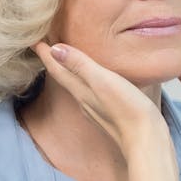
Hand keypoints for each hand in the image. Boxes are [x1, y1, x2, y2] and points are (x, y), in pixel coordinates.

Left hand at [33, 42, 166, 154]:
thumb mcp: (103, 81)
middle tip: (46, 45)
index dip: (44, 53)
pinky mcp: (110, 114)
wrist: (146, 141)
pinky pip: (91, 93)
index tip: (33, 39)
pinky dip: (86, 82)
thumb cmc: (128, 110)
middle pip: (63, 77)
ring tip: (67, 59)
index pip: (57, 68)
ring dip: (69, 71)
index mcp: (81, 91)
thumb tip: (54, 49)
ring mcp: (97, 109)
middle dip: (54, 60)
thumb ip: (80, 65)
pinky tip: (93, 81)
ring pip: (76, 86)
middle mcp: (85, 101)